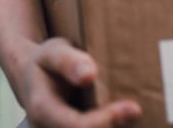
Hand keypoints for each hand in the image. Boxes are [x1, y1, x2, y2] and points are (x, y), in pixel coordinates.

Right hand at [19, 38, 141, 127]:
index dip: (107, 121)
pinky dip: (113, 125)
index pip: (77, 127)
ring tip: (132, 113)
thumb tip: (89, 75)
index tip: (133, 108)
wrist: (33, 77)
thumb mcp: (52, 51)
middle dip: (116, 127)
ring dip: (116, 127)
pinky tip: (124, 116)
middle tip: (138, 112)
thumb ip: (68, 61)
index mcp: (42, 110)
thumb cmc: (45, 62)